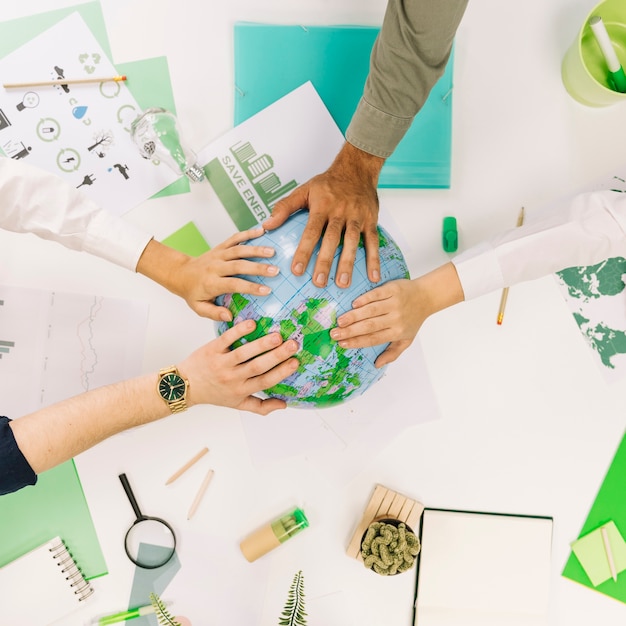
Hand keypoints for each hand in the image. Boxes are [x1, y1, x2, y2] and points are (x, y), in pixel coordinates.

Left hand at [137, 228, 279, 320]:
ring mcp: (218, 255)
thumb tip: (229, 317)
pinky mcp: (220, 247)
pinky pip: (234, 238)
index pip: (233, 284)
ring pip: (238, 250)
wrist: (182, 273)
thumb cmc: (193, 292)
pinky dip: (247, 234)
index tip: (267, 290)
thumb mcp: (199, 307)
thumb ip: (214, 313)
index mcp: (211, 283)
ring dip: (256, 249)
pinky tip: (261, 231)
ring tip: (272, 252)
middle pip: (238, 265)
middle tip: (275, 270)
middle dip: (257, 267)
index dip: (250, 287)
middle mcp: (215, 267)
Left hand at [179, 319, 299, 414]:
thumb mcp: (237, 404)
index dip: (281, 373)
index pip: (265, 381)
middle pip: (258, 367)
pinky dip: (238, 331)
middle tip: (292, 345)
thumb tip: (284, 405)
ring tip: (277, 336)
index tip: (295, 362)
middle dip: (277, 356)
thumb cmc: (215, 394)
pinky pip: (226, 339)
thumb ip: (261, 406)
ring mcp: (221, 363)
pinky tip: (252, 323)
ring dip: (261, 344)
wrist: (185, 385)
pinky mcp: (212, 349)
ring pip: (244, 353)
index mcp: (241, 390)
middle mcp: (232, 378)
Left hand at [263, 143, 383, 288]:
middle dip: (325, 262)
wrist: (357, 168)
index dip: (304, 251)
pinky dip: (374, 259)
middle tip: (319, 282)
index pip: (311, 232)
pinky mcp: (370, 220)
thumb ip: (285, 207)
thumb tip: (267, 224)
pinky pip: (373, 241)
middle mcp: (340, 212)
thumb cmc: (328, 183)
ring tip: (343, 283)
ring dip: (348, 263)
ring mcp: (357, 217)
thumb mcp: (303, 190)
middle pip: (332, 240)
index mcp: (322, 206)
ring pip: (352, 242)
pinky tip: (373, 276)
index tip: (297, 270)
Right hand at [330, 264, 464, 366]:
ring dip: (354, 316)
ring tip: (340, 321)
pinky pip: (377, 295)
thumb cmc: (413, 319)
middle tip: (335, 334)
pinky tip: (354, 304)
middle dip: (351, 331)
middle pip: (370, 326)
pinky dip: (365, 299)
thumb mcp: (406, 339)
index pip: (374, 339)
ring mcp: (394, 303)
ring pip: (371, 311)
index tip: (342, 344)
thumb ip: (392, 353)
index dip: (357, 342)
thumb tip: (377, 365)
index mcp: (397, 332)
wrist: (426, 296)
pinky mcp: (393, 289)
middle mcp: (396, 319)